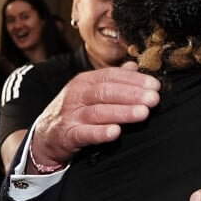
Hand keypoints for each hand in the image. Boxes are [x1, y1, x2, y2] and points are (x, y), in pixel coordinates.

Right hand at [29, 63, 159, 169]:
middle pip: (107, 91)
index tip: (155, 85)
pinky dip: (100, 133)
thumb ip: (114, 79)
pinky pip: (85, 134)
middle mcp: (78, 95)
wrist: (45, 135)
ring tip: (143, 113)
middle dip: (132, 94)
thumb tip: (135, 65)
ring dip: (122, 112)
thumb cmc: (75, 111)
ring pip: (98, 111)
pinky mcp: (68, 135)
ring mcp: (71, 115)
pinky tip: (115, 133)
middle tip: (154, 99)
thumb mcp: (91, 91)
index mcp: (86, 81)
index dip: (134, 80)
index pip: (112, 76)